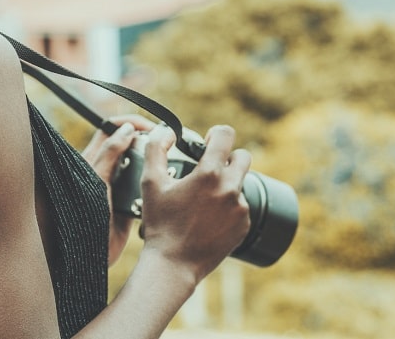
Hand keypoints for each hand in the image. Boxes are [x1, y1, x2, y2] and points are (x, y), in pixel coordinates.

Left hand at [81, 114, 156, 264]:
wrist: (87, 256)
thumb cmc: (83, 216)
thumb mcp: (96, 180)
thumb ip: (109, 154)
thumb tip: (127, 129)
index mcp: (94, 159)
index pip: (112, 129)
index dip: (132, 124)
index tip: (152, 128)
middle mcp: (107, 170)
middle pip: (131, 145)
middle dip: (149, 142)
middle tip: (167, 146)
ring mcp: (119, 187)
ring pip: (141, 166)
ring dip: (155, 165)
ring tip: (170, 166)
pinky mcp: (130, 205)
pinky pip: (147, 188)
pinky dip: (156, 185)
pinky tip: (166, 186)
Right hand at [139, 124, 251, 282]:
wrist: (174, 263)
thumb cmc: (160, 222)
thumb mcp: (150, 182)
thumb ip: (156, 148)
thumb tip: (167, 131)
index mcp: (209, 174)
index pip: (226, 135)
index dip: (216, 133)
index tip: (208, 141)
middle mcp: (231, 189)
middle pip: (243, 157)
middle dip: (227, 157)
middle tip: (208, 168)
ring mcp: (240, 209)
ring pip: (240, 183)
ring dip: (226, 184)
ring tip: (202, 199)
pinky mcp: (244, 226)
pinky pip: (241, 205)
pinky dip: (228, 206)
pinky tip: (209, 217)